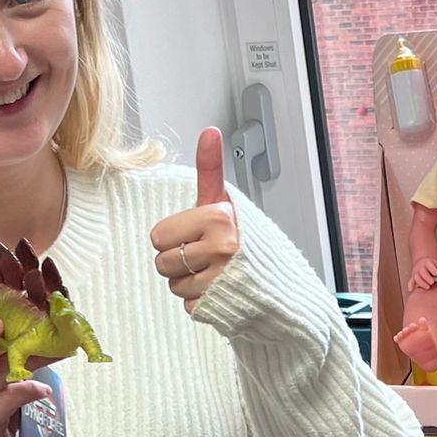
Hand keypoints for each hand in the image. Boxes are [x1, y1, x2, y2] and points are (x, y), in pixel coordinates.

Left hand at [152, 128, 241, 308]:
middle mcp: (221, 248)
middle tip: (204, 255)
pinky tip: (217, 290)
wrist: (277, 281)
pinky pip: (188, 304)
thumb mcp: (224, 202)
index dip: (173, 237)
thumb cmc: (245, 239)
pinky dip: (200, 300)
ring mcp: (221, 279)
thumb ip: (210, 169)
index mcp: (217, 219)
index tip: (197, 234)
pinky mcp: (220, 304)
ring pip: (173, 285)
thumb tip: (209, 132)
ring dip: (188, 282)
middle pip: (162, 262)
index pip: (159, 235)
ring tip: (212, 272)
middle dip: (178, 261)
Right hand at [410, 255, 436, 290]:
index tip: (436, 273)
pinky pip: (411, 281)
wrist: (422, 263)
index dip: (432, 269)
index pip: (429, 265)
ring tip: (427, 287)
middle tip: (432, 282)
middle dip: (427, 277)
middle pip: (422, 272)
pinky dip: (410, 285)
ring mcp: (416, 273)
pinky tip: (411, 290)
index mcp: (427, 263)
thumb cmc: (431, 265)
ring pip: (417, 277)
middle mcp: (421, 268)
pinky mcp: (413, 278)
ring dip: (421, 283)